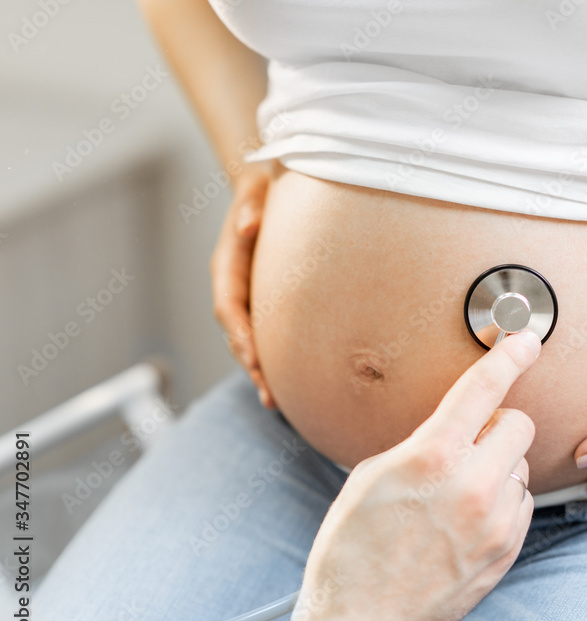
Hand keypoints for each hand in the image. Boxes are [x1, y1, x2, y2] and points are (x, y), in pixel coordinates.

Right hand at [209, 161, 275, 406]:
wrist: (265, 186)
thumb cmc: (262, 188)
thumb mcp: (256, 189)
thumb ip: (251, 208)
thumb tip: (250, 226)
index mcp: (227, 266)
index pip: (229, 307)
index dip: (241, 335)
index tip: (255, 359)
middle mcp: (233, 287)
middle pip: (238, 334)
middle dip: (252, 366)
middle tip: (270, 397)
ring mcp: (249, 298)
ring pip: (251, 341)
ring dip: (262, 371)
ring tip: (278, 403)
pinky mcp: (265, 303)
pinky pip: (268, 334)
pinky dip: (276, 358)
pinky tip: (294, 384)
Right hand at [289, 330, 541, 620]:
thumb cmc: (354, 547)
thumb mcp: (373, 475)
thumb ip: (424, 442)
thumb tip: (463, 423)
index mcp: (431, 457)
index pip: (483, 389)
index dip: (509, 357)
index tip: (526, 340)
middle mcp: (472, 486)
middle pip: (519, 423)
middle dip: (497, 425)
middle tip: (469, 443)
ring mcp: (495, 521)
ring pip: (522, 464)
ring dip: (498, 467)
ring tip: (458, 495)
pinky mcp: (507, 548)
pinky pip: (523, 501)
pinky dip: (503, 500)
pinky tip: (468, 520)